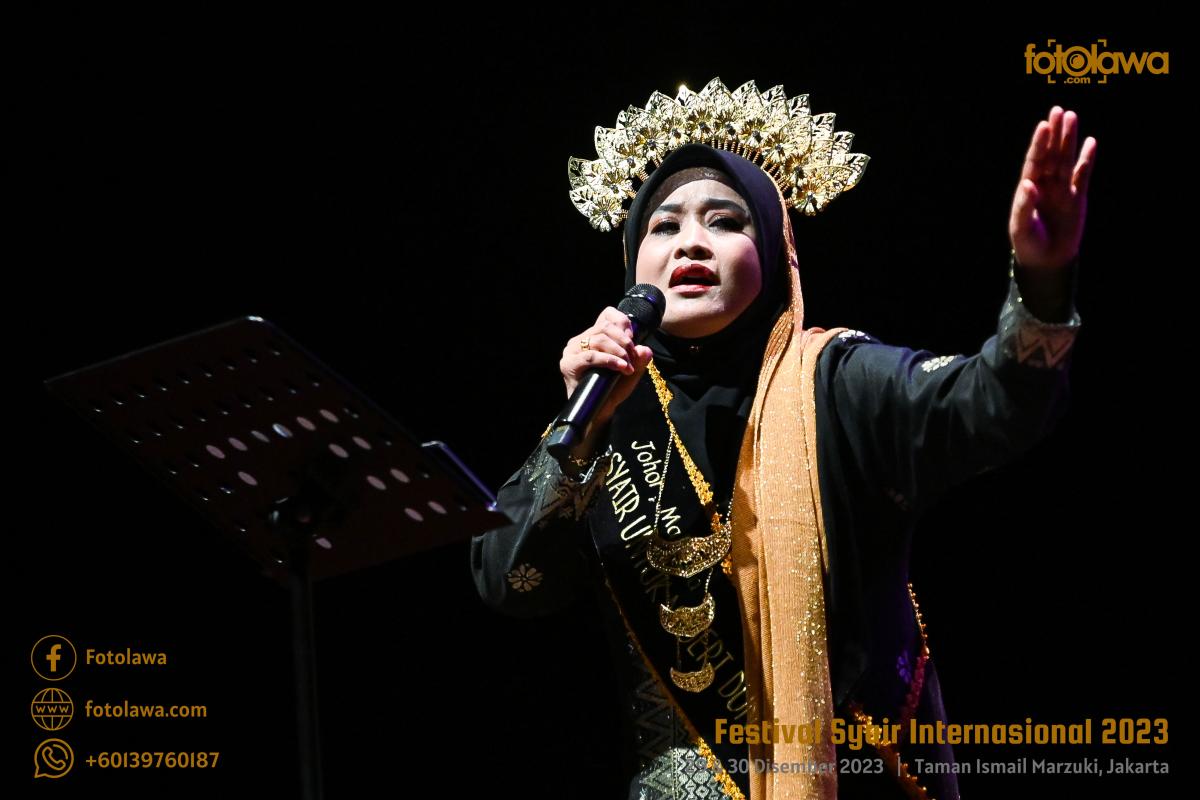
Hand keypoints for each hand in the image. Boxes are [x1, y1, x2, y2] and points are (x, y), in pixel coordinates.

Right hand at [559, 306, 653, 432]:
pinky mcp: (568, 364)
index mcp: (593, 336)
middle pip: (605, 327)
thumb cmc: (613, 389)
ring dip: (619, 352)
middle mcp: (580, 340)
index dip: (622, 322)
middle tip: (633, 357)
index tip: (633, 338)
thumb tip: (645, 349)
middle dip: (625, 341)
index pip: (607, 315)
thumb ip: (638, 358)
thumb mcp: (631, 370)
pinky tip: (621, 367)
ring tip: (628, 366)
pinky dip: (609, 360)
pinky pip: (591, 356)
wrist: (599, 411)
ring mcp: (572, 351)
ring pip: (599, 340)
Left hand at [1009, 106, 1096, 272]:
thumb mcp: (1021, 228)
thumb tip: (1028, 183)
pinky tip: (1090, 142)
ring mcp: (1062, 188)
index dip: (1039, 144)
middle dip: (1054, 134)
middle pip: (1051, 154)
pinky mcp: (1078, 196)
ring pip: (1067, 159)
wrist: (1047, 260)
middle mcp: (1045, 184)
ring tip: (1072, 117)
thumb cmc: (1029, 244)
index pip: (1034, 162)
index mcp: (1028, 189)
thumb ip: (1023, 206)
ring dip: (1070, 140)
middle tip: (1058, 110)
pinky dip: (1086, 159)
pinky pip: (1083, 174)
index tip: (1043, 126)